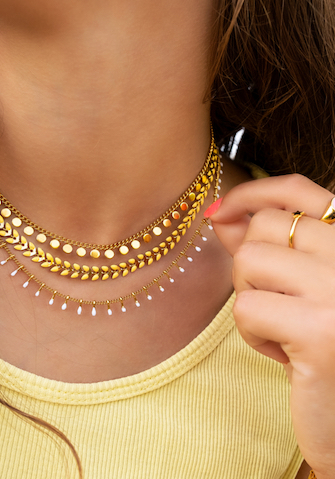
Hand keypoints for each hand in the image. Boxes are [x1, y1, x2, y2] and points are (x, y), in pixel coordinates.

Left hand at [208, 174, 334, 478]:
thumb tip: (222, 213)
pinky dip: (254, 334)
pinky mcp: (321, 333)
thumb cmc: (324, 347)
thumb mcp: (297, 287)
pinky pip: (247, 308)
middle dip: (252, 267)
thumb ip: (266, 246)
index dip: (252, 193)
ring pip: (249, 262)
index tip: (222, 210)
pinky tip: (286, 355)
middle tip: (279, 305)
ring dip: (253, 298)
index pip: (298, 190)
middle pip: (263, 227)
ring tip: (285, 329)